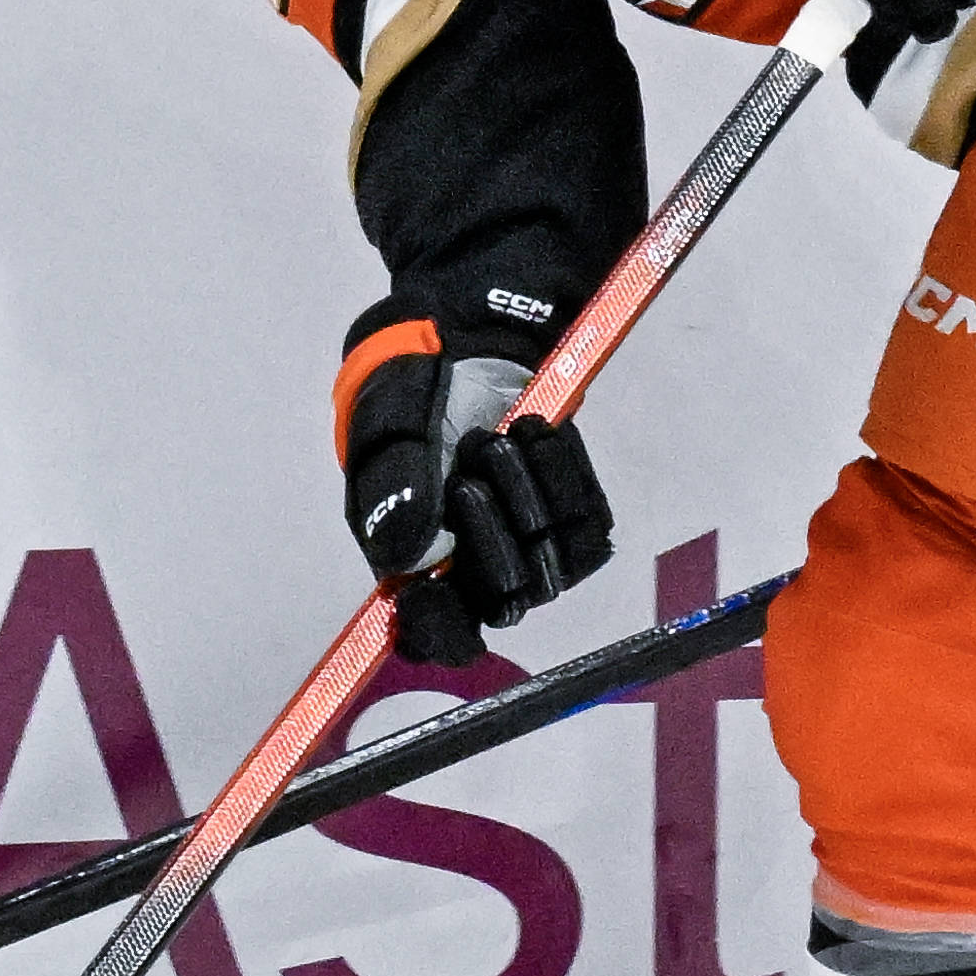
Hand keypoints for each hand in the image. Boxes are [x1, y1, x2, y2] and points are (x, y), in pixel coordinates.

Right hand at [340, 337, 610, 663]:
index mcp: (412, 562)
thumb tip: (406, 560)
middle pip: (504, 600)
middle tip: (474, 455)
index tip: (439, 592)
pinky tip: (532, 431)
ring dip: (529, 492)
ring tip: (499, 437)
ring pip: (553, 563)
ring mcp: (526, 543)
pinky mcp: (570, 512)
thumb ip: (394, 491)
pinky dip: (562, 470)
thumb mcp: (386, 429)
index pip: (432, 632)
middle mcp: (472, 567)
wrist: (467, 343)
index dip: (440, 629)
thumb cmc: (409, 393)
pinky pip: (588, 520)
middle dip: (493, 531)